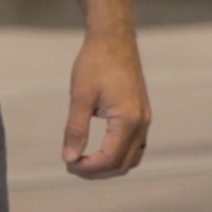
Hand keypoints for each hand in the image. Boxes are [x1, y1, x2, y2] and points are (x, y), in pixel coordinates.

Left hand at [63, 28, 151, 178]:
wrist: (114, 39)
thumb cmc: (95, 64)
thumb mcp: (80, 97)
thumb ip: (75, 130)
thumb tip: (69, 158)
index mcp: (128, 119)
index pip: (109, 159)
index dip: (87, 168)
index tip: (67, 163)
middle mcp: (142, 122)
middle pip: (123, 164)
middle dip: (97, 172)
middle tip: (71, 165)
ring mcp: (145, 119)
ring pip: (131, 158)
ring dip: (108, 166)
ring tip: (83, 160)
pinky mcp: (142, 114)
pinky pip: (134, 145)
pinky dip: (117, 155)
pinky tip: (98, 148)